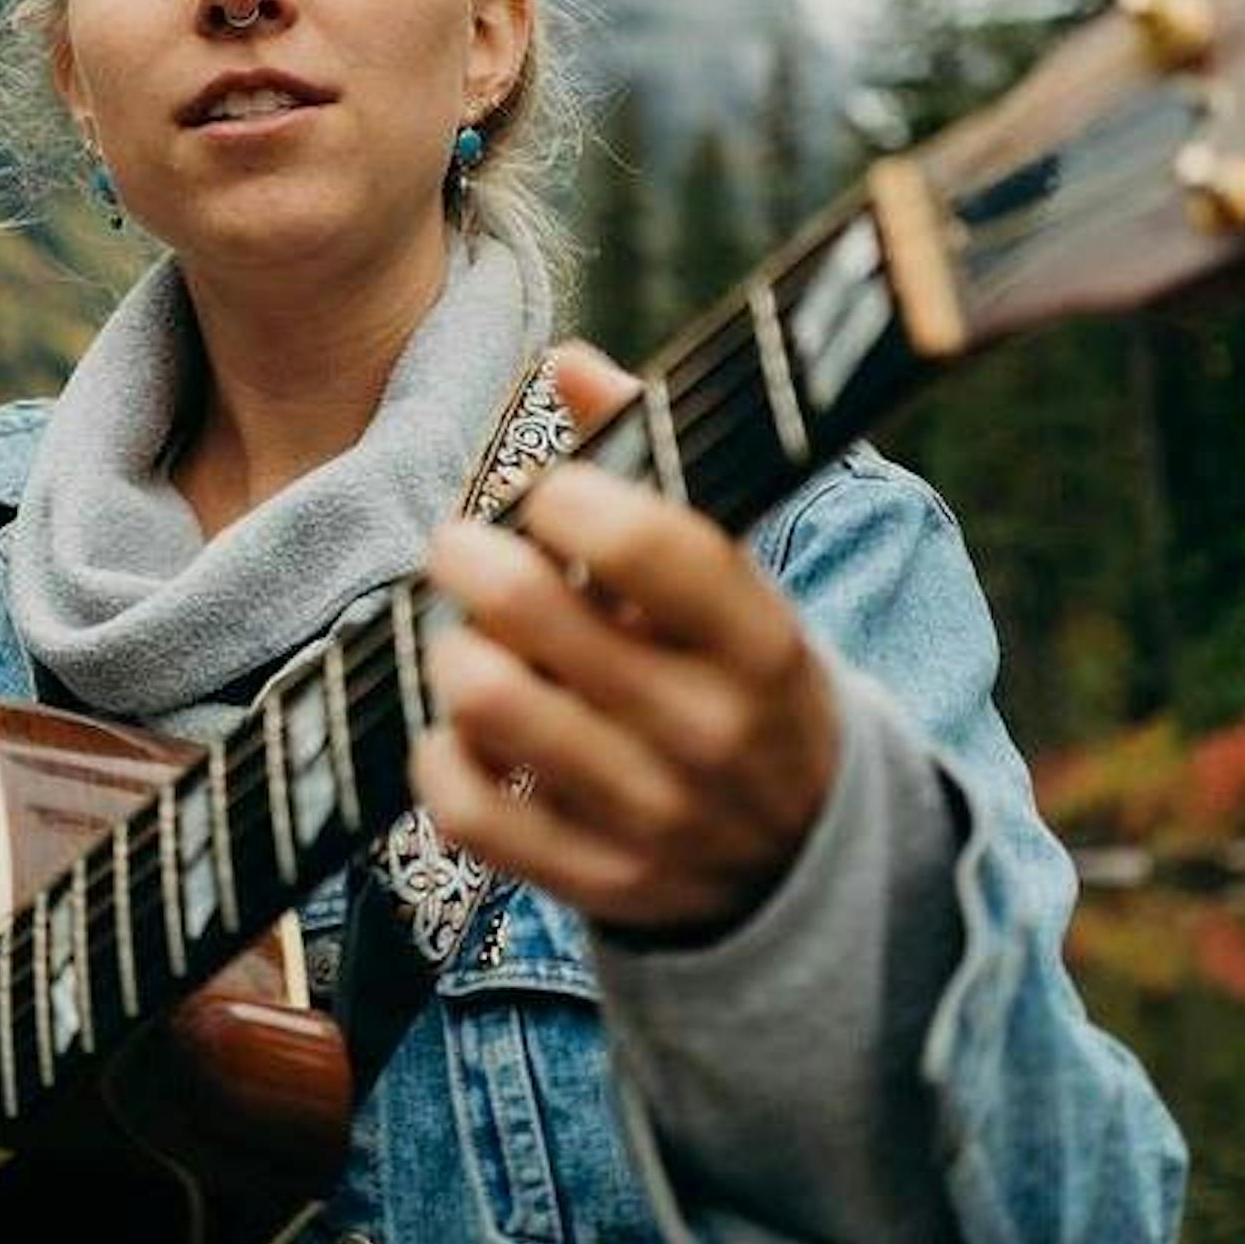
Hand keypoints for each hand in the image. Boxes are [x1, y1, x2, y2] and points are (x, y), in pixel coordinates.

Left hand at [411, 342, 838, 936]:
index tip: (547, 492)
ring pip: (486, 703)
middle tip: (461, 548)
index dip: (571, 498)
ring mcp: (653, 817)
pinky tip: (461, 732)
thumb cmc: (738, 675)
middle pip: (532, 614)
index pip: (653, 545)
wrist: (803, 859)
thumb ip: (651, 462)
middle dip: (471, 558)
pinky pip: (469, 810)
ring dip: (452, 652)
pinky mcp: (598, 883)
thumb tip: (566, 360)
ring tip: (467, 639)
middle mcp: (709, 731)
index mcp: (760, 640)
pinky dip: (441, 758)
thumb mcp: (730, 582)